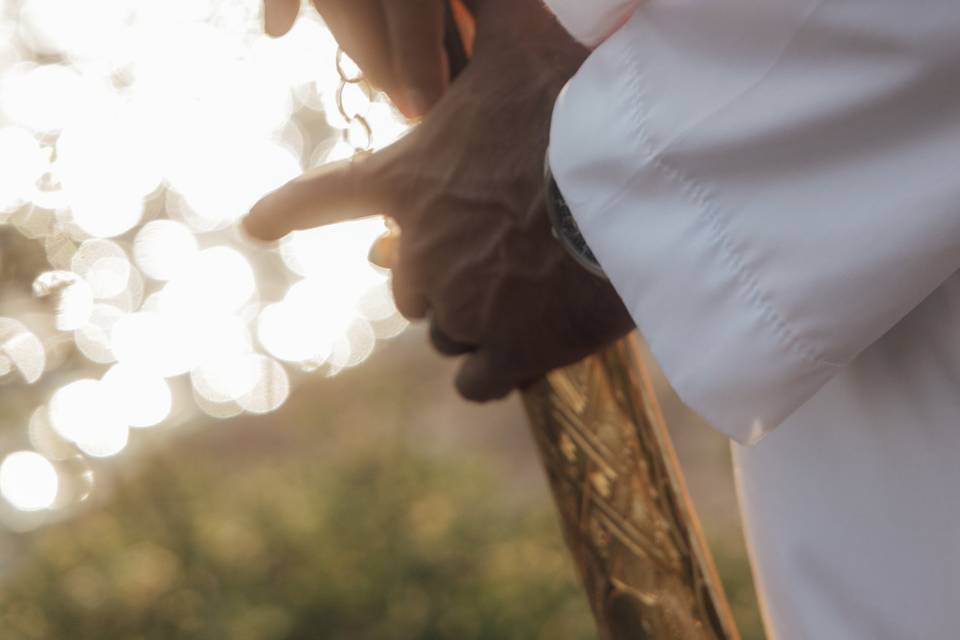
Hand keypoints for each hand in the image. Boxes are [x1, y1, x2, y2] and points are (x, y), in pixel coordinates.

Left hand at [246, 0, 633, 400]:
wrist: (640, 181)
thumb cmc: (581, 105)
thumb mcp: (523, 41)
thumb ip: (489, 9)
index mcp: (412, 184)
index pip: (329, 195)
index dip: (290, 208)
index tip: (256, 222)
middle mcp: (422, 254)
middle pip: (411, 287)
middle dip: (447, 275)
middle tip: (503, 251)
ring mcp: (464, 309)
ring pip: (449, 332)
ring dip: (478, 318)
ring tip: (532, 288)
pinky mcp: (510, 352)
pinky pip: (476, 382)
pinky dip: (495, 370)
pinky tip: (521, 352)